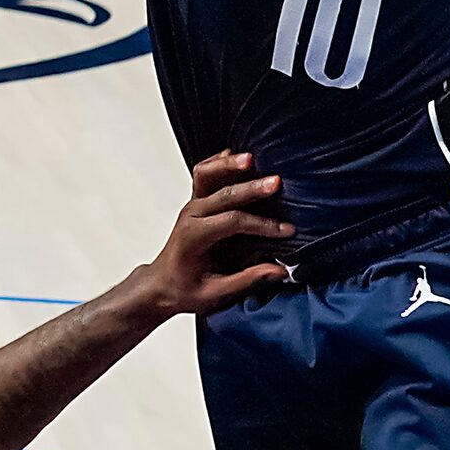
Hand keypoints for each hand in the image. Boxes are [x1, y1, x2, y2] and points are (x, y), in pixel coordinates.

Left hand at [136, 151, 292, 316]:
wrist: (162, 283)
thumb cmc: (186, 289)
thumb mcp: (216, 293)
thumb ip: (247, 280)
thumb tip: (280, 270)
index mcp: (194, 237)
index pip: (232, 222)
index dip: (261, 224)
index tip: (286, 230)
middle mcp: (191, 215)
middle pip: (224, 194)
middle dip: (252, 188)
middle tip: (277, 183)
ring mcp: (192, 205)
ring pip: (206, 175)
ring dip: (229, 165)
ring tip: (252, 158)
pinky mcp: (196, 200)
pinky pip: (204, 174)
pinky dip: (219, 162)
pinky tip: (236, 156)